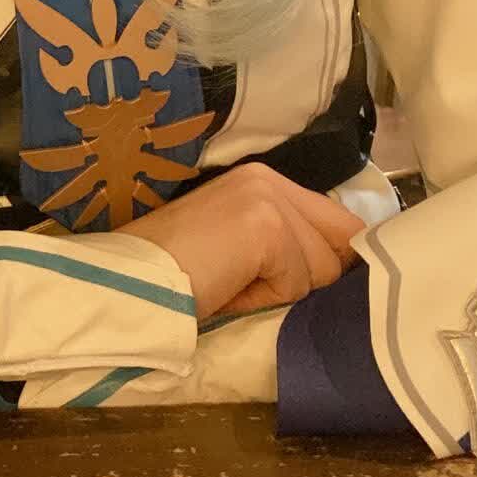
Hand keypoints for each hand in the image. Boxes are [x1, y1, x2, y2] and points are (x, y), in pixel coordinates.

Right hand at [122, 161, 366, 322]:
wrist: (132, 281)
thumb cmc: (177, 274)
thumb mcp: (240, 246)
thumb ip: (287, 242)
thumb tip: (345, 266)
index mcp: (263, 179)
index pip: (338, 219)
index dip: (334, 257)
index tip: (305, 282)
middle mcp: (269, 179)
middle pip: (340, 243)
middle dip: (305, 277)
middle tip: (247, 281)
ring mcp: (268, 200)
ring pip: (323, 268)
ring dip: (282, 290)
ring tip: (232, 284)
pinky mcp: (267, 227)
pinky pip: (298, 283)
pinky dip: (266, 298)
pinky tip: (229, 288)